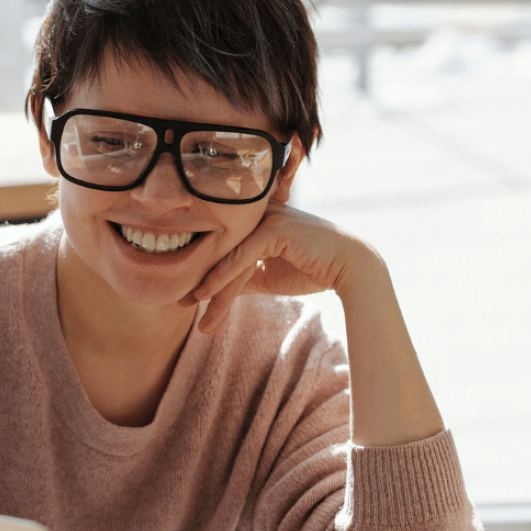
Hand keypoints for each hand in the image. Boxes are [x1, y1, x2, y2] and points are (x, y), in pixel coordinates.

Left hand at [185, 200, 374, 334]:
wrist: (349, 268)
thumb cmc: (313, 268)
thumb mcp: (268, 275)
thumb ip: (243, 278)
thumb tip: (215, 293)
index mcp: (254, 220)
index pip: (223, 246)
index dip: (203, 270)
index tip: (187, 296)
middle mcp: (257, 213)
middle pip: (222, 251)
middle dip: (202, 280)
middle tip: (181, 304)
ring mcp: (265, 217)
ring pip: (230, 257)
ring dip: (214, 289)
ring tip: (202, 317)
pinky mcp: (274, 228)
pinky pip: (242, 256)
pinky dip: (223, 277)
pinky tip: (209, 296)